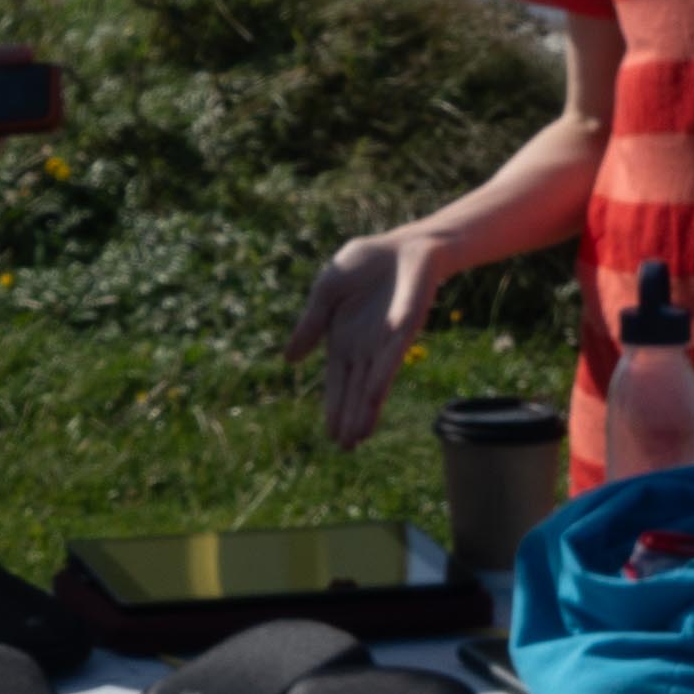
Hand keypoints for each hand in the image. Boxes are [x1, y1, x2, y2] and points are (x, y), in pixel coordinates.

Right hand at [282, 229, 449, 449]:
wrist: (403, 246)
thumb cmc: (365, 265)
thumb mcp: (326, 291)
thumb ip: (311, 324)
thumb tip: (288, 360)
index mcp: (343, 341)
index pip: (337, 382)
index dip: (333, 407)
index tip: (331, 434)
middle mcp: (365, 348)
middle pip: (354, 390)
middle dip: (349, 417)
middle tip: (345, 447)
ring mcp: (385, 341)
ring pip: (372, 382)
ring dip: (365, 409)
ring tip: (358, 436)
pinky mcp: (404, 328)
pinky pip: (390, 356)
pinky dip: (380, 377)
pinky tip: (372, 396)